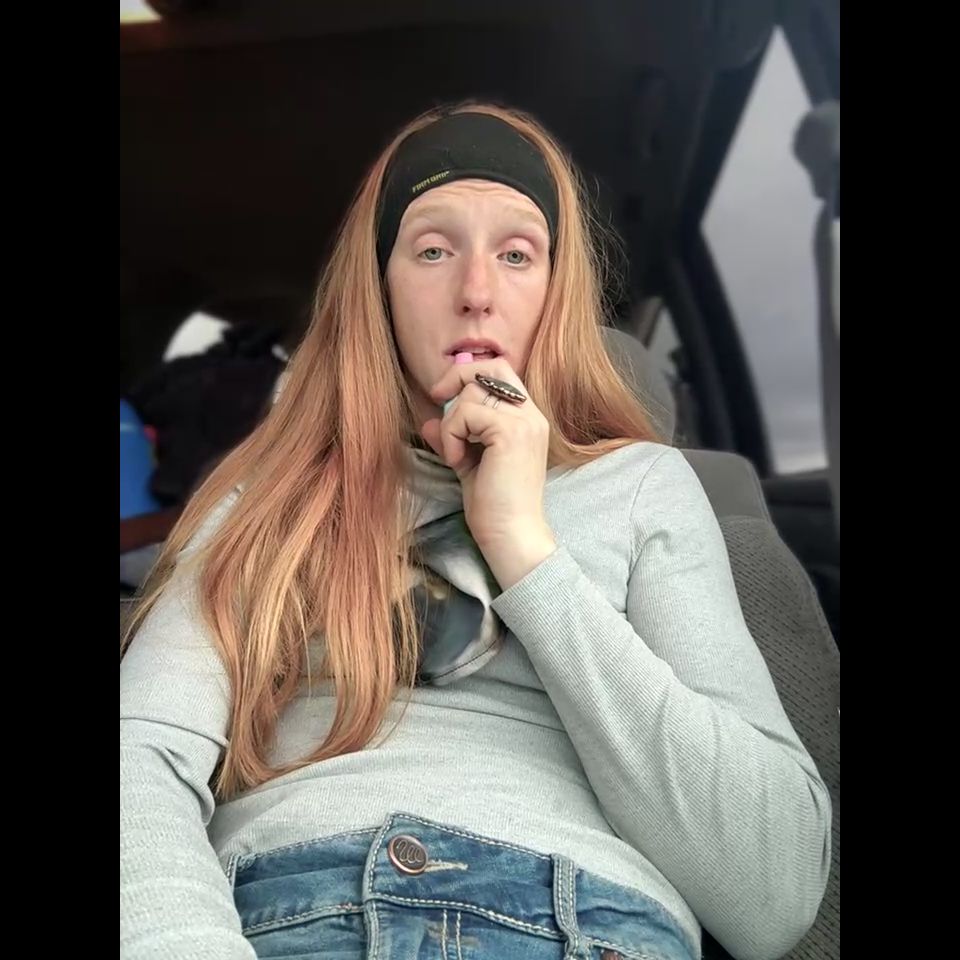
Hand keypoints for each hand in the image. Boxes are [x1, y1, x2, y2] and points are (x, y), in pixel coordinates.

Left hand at [420, 355, 557, 586]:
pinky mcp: (510, 433)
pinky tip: (457, 461)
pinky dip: (452, 435)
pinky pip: (466, 413)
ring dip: (451, 423)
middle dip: (456, 382)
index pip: (501, 370)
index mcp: (527, 419)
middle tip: (440, 407)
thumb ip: (453, 438)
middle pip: (489, 369)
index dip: (469, 373)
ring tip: (456, 455)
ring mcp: (524, 422)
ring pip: (472, 394)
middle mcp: (531, 415)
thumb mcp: (468, 463)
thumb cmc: (493, 506)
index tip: (442, 396)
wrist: (510, 534)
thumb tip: (429, 420)